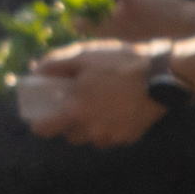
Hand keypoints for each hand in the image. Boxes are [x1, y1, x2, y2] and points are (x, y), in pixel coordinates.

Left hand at [20, 40, 166, 147]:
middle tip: (76, 103)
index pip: (44, 130)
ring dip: (90, 126)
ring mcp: (111, 136)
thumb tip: (34, 72)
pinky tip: (118, 108)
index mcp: (74, 111)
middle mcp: (91, 130)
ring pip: (91, 138)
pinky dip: (110, 126)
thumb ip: (54, 65)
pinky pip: (111, 137)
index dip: (40, 122)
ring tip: (100, 104)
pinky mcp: (129, 137)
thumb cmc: (118, 63)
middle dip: (69, 121)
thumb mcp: (82, 56)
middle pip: (69, 135)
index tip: (44, 113)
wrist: (160, 75)